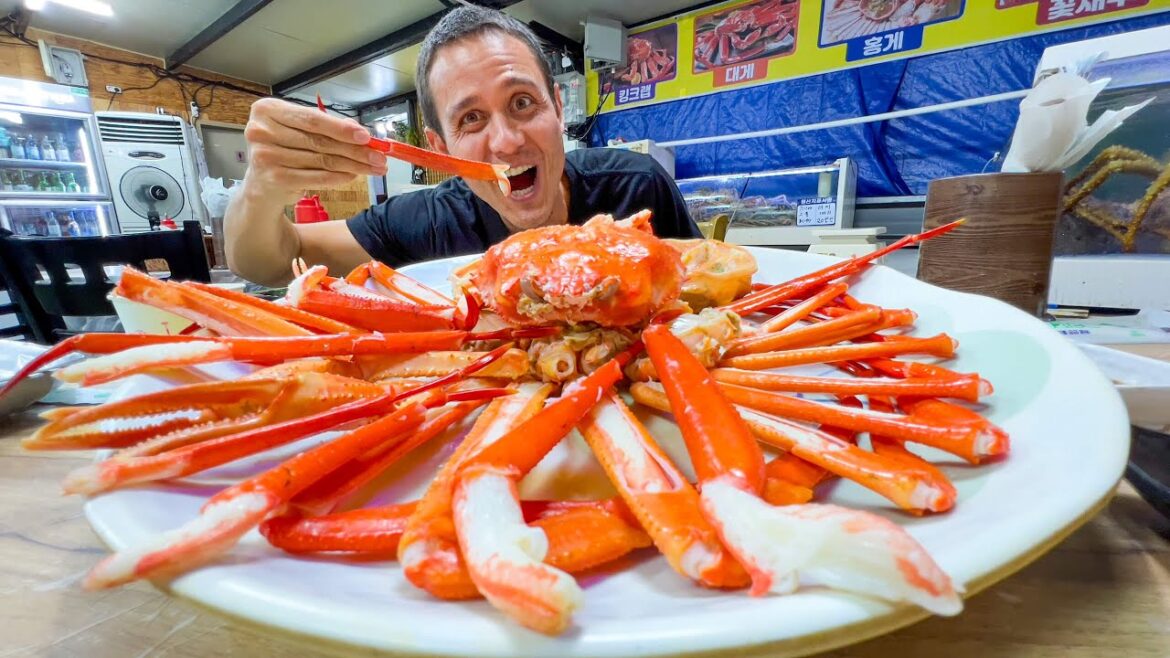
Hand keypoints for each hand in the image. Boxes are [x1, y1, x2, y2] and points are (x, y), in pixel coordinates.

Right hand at [242, 98, 386, 197]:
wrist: (261, 185)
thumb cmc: (283, 150)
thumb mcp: (299, 131)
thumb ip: (324, 127)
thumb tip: (358, 130)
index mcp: (267, 110)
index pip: (312, 119)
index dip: (341, 128)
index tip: (366, 136)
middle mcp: (261, 131)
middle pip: (319, 141)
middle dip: (354, 149)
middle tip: (378, 156)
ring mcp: (265, 156)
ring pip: (321, 160)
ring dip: (352, 165)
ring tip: (373, 167)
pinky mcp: (274, 179)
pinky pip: (316, 178)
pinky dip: (338, 177)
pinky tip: (353, 176)